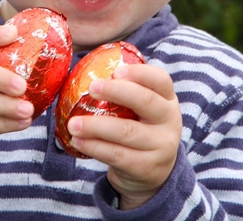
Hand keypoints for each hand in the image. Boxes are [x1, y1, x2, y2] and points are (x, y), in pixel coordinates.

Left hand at [67, 64, 182, 209]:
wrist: (153, 171)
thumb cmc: (139, 127)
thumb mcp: (142, 109)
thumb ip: (125, 92)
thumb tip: (86, 74)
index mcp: (167, 98)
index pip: (160, 79)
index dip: (139, 73)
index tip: (115, 71)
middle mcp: (169, 120)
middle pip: (146, 101)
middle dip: (116, 92)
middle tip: (91, 87)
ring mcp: (162, 146)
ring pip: (127, 131)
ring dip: (96, 126)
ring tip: (73, 123)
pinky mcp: (147, 168)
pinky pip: (118, 155)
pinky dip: (95, 147)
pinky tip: (78, 141)